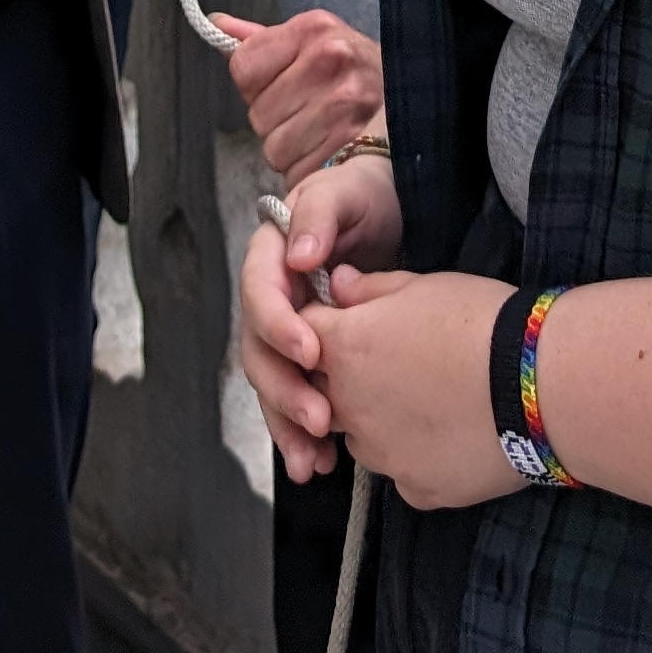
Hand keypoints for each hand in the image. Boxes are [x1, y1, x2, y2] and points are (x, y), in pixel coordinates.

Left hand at [216, 6, 382, 181]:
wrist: (417, 102)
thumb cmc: (356, 74)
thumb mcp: (316, 42)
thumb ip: (263, 40)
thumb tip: (218, 23)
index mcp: (316, 28)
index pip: (243, 67)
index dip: (256, 84)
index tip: (280, 84)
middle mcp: (331, 59)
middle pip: (258, 113)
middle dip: (276, 119)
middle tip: (308, 111)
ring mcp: (344, 104)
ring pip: (274, 148)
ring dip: (291, 149)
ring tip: (321, 131)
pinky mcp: (353, 147)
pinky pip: (297, 174)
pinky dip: (308, 171)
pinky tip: (330, 152)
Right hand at [239, 152, 401, 482]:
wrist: (392, 212)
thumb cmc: (367, 195)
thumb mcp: (347, 191)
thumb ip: (320, 214)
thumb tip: (299, 254)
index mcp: (271, 257)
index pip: (259, 294)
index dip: (278, 326)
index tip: (310, 353)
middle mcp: (272, 298)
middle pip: (258, 350)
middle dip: (284, 390)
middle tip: (320, 419)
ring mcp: (287, 331)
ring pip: (272, 384)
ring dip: (287, 425)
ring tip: (314, 461)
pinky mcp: (309, 357)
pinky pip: (296, 397)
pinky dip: (303, 433)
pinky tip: (322, 461)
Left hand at [313, 268, 512, 510]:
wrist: (538, 385)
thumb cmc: (480, 321)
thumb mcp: (422, 286)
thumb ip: (369, 290)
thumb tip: (336, 284)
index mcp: (344, 348)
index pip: (305, 336)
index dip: (329, 327)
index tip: (359, 323)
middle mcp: (349, 407)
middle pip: (326, 391)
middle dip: (349, 377)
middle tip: (400, 362)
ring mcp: (381, 456)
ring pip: (361, 435)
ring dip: (377, 419)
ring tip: (430, 398)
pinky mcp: (415, 490)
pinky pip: (400, 470)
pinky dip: (416, 454)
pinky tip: (451, 434)